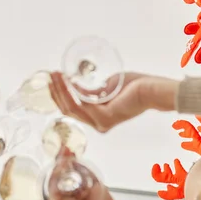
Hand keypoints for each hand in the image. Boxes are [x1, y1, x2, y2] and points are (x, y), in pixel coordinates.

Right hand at [49, 72, 177, 132]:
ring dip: (60, 89)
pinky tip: (66, 80)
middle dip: (56, 91)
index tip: (52, 79)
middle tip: (49, 75)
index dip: (59, 95)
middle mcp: (98, 125)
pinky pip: (81, 104)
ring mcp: (101, 123)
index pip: (72, 110)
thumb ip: (92, 91)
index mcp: (98, 119)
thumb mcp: (106, 88)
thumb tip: (75, 85)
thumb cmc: (134, 86)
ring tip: (55, 74)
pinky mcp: (104, 117)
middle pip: (68, 110)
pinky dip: (71, 91)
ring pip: (72, 107)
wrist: (151, 89)